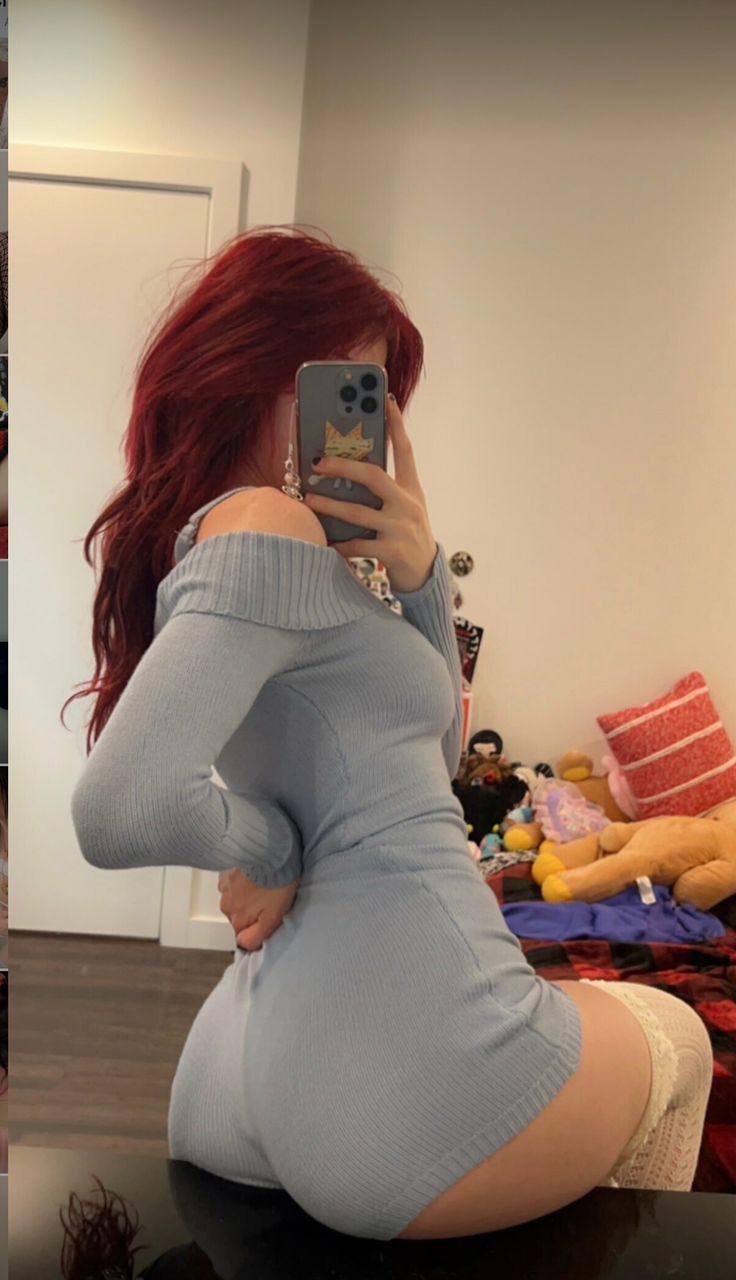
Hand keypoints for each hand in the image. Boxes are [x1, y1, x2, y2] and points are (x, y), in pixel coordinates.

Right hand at [217, 868, 299, 951]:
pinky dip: (243, 878)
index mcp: (237, 919)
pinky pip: (233, 880)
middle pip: (239, 914)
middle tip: (270, 897)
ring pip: (236, 897)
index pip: (243, 933)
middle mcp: (226, 904)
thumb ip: (256, 936)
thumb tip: (243, 945)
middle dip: (252, 908)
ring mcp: (224, 885)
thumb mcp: (273, 917)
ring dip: (247, 892)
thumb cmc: (276, 884)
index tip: (270, 916)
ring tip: (264, 882)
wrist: (269, 851)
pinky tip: (256, 872)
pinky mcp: (226, 869)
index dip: (258, 927)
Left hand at [303, 394, 437, 592]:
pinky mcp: (392, 551)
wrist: (426, 575)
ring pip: (358, 512)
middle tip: (318, 462)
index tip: (386, 401)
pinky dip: (338, 545)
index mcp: (411, 490)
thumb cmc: (407, 536)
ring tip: (309, 499)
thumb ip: (385, 491)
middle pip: (374, 476)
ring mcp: (400, 528)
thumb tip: (347, 471)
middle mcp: (407, 505)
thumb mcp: (405, 509)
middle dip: (343, 466)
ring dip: (330, 505)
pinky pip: (357, 545)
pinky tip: (324, 543)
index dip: (396, 425)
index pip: (405, 451)